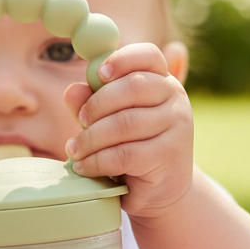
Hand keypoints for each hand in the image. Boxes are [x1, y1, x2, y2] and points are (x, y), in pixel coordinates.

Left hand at [62, 42, 192, 218]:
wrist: (161, 192)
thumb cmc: (131, 148)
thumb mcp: (108, 121)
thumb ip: (91, 103)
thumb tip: (72, 90)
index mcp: (163, 82)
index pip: (148, 56)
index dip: (121, 59)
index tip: (98, 73)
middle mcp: (176, 100)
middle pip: (132, 87)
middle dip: (97, 105)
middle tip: (80, 121)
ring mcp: (177, 128)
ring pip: (124, 123)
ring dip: (90, 138)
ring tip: (74, 150)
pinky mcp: (168, 157)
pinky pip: (123, 154)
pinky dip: (96, 161)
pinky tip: (84, 167)